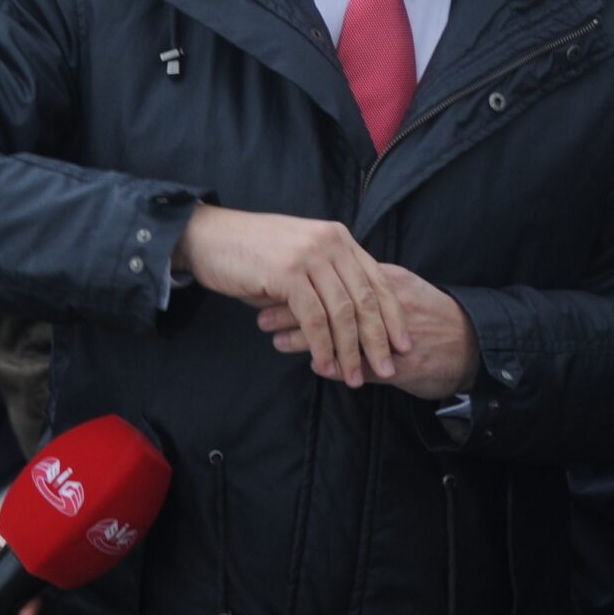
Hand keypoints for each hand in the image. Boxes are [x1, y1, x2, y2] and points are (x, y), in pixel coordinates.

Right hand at [177, 205, 410, 386]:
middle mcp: (330, 243)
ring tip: (355, 377)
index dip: (394, 315)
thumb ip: (326, 279)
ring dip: (350, 350)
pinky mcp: (288, 273)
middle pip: (366, 299)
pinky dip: (322, 347)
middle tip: (388, 369)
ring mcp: (310, 256)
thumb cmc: (253, 254)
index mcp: (339, 238)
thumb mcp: (299, 258)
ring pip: (343, 312)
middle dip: (378, 339)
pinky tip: (324, 366)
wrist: (209, 237)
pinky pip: (314, 318)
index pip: (379, 280)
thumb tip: (352, 319)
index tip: (404, 344)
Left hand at [261, 265, 479, 400]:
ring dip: (306, 337)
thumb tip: (331, 296)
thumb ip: (367, 297)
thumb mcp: (401, 297)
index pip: (333, 278)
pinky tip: (316, 367)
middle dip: (293, 308)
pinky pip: (362, 362)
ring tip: (275, 340)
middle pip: (330, 301)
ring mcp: (392, 332)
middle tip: (260, 313)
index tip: (272, 286)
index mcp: (385, 279)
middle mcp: (385, 301)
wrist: (475, 347)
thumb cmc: (434, 322)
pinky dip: (337, 364)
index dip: (301, 283)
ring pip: (340, 330)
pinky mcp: (399, 361)